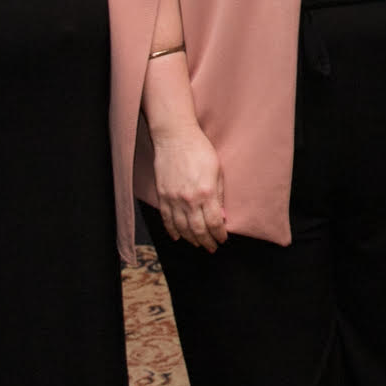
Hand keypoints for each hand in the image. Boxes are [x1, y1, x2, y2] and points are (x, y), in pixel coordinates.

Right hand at [151, 126, 227, 249]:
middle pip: (198, 230)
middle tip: (212, 247)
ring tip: (198, 244)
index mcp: (206, 193)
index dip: (219, 234)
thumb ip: (219, 196)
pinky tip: (178, 236)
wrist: (175, 138)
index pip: (214, 223)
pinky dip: (172, 230)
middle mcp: (189, 199)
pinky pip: (166, 219)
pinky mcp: (162, 195)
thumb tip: (222, 217)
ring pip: (181, 228)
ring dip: (191, 239)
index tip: (223, 239)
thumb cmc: (200, 150)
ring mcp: (173, 199)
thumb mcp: (218, 171)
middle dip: (206, 241)